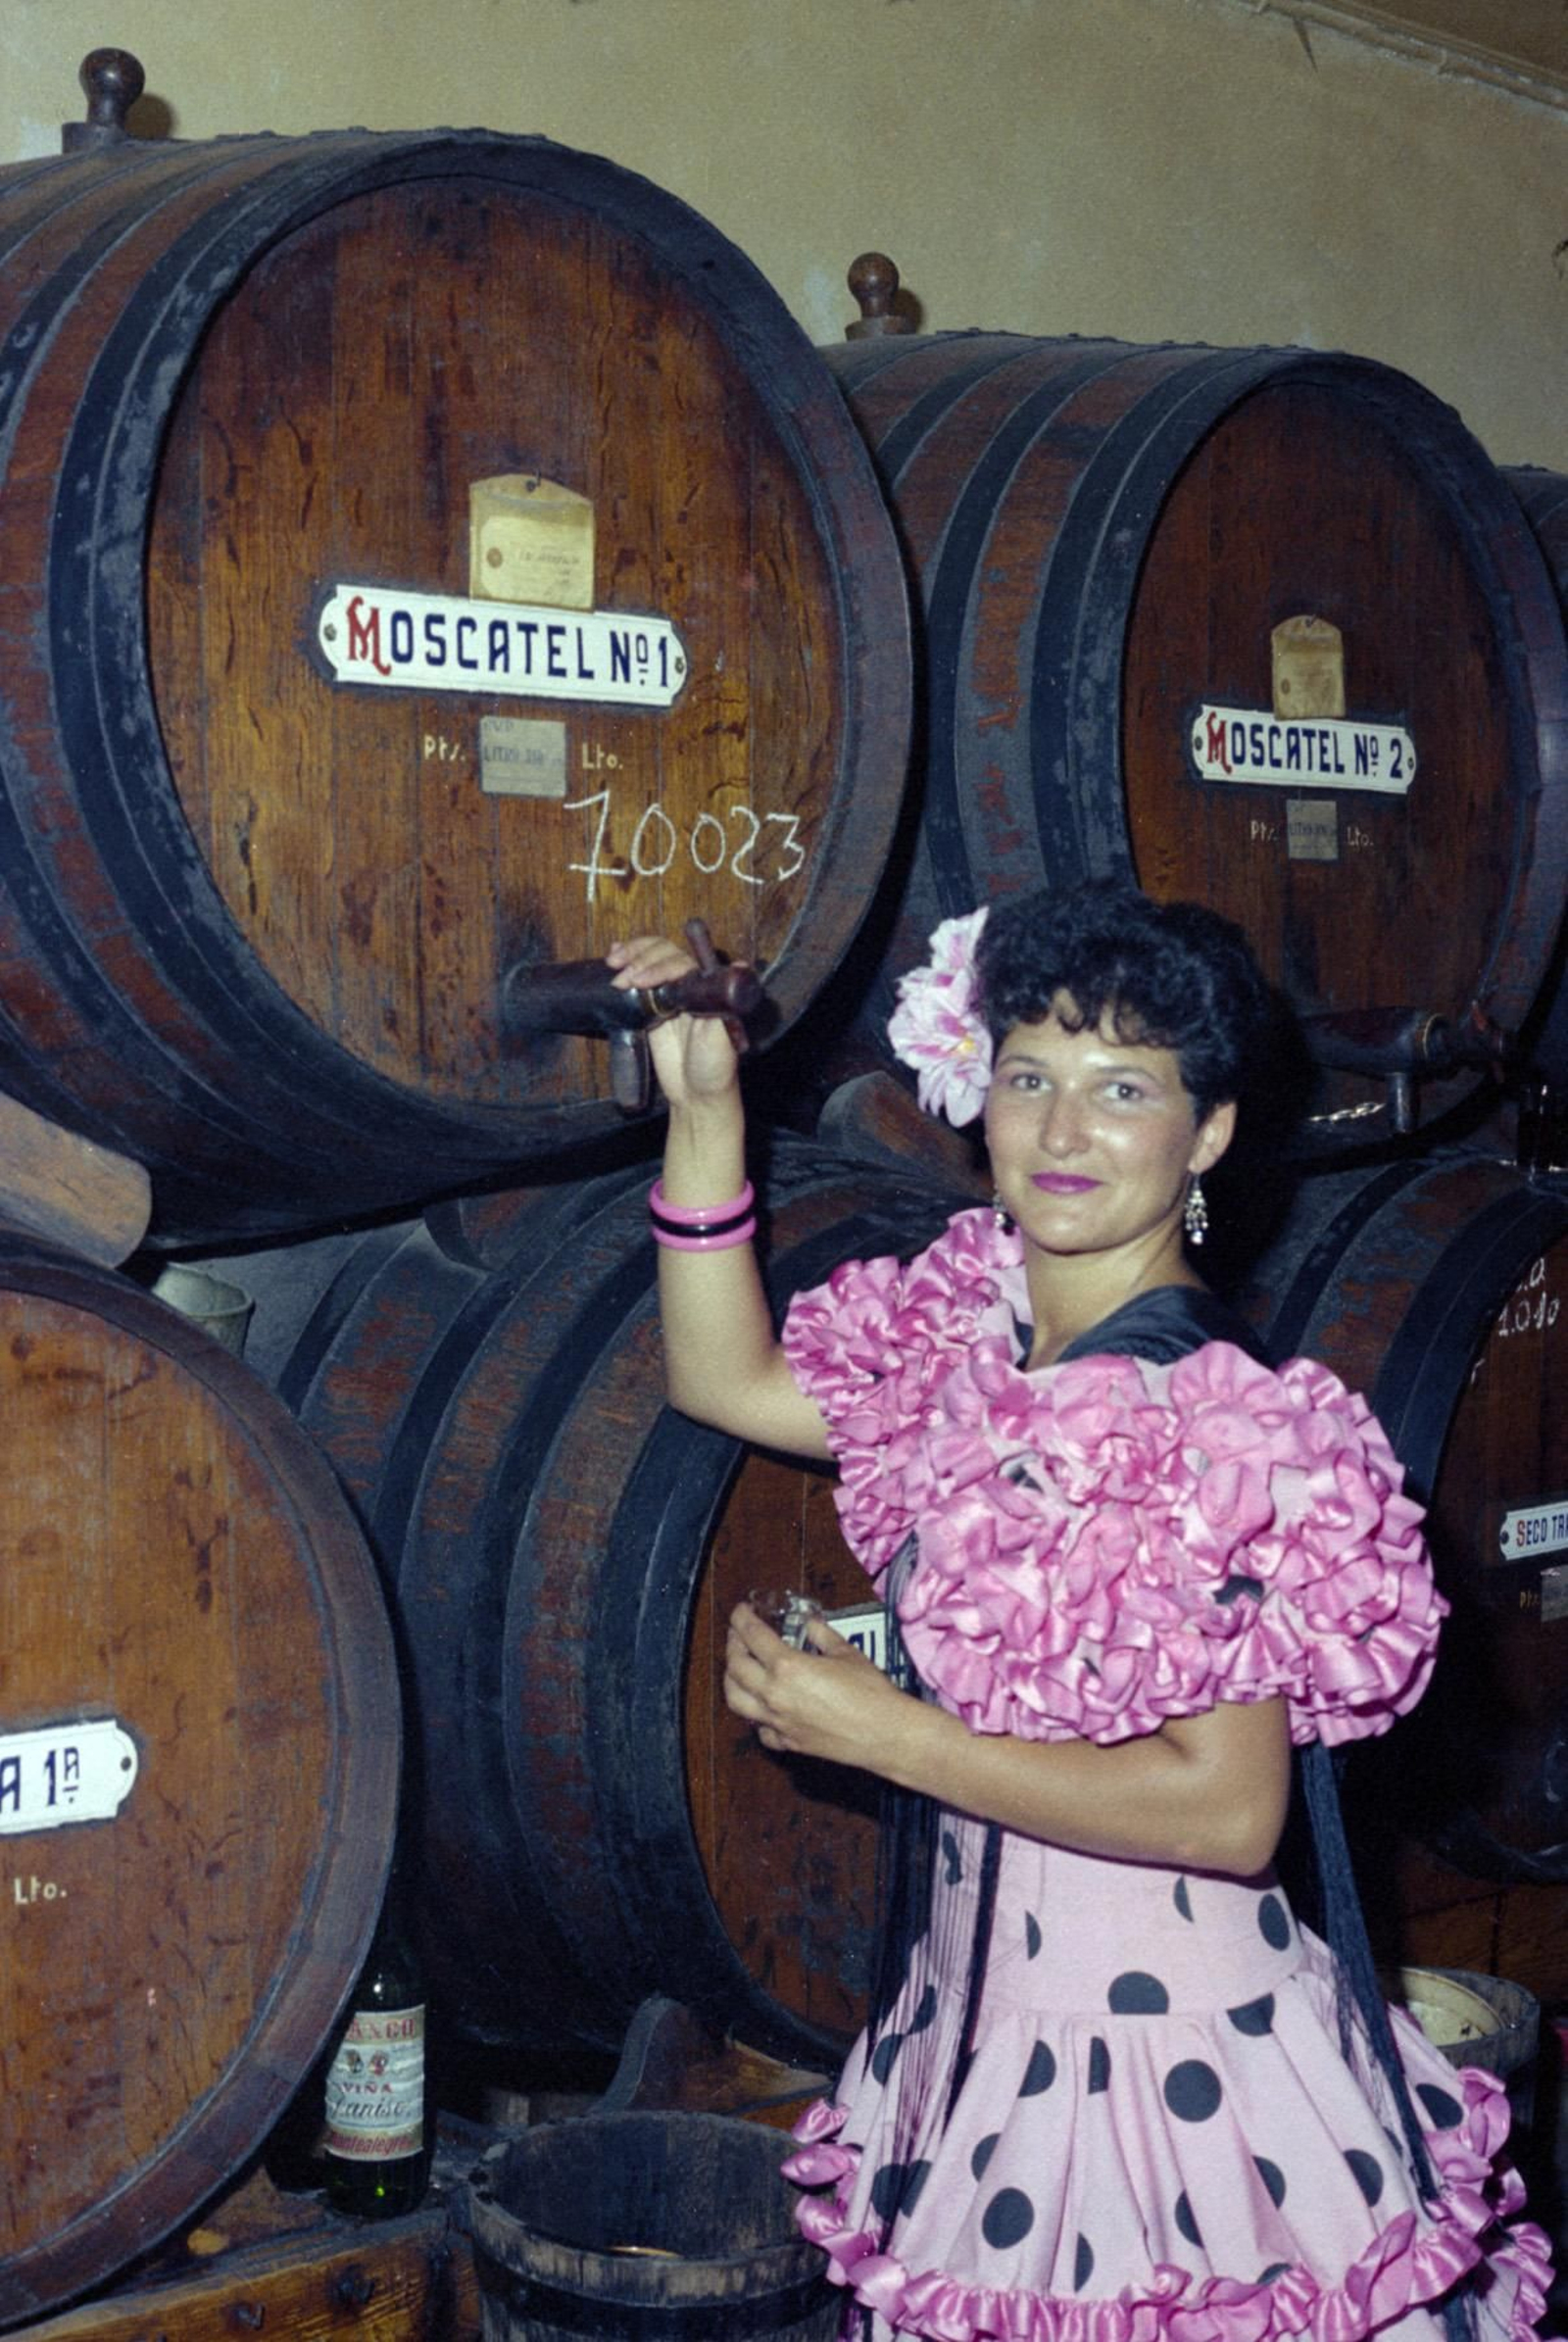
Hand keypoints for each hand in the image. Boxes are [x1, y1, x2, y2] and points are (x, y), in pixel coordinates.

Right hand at [605, 934, 744, 1109]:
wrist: (696, 1095)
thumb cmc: (716, 1068)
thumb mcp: (721, 1038)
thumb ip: (722, 1005)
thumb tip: (739, 967)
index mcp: (708, 988)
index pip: (680, 962)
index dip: (659, 966)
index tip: (641, 981)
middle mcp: (690, 985)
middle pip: (663, 953)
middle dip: (639, 960)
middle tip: (621, 979)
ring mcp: (670, 994)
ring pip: (650, 959)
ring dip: (630, 955)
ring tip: (613, 965)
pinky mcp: (652, 1007)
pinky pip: (639, 977)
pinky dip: (626, 961)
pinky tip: (611, 956)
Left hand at [724, 1600, 910, 1770]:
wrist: (883, 1733)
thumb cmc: (870, 1693)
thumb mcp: (846, 1652)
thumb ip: (822, 1635)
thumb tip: (811, 1624)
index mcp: (787, 1666)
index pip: (752, 1635)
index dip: (742, 1618)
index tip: (741, 1611)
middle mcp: (774, 1694)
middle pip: (735, 1666)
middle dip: (732, 1645)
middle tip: (738, 1634)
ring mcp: (777, 1721)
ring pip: (735, 1700)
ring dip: (731, 1680)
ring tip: (738, 1668)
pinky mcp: (787, 1742)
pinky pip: (759, 1729)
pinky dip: (754, 1716)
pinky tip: (761, 1708)